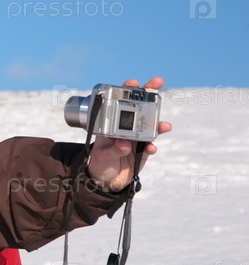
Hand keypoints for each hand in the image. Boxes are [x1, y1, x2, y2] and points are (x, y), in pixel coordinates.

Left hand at [87, 77, 171, 191]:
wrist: (106, 181)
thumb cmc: (100, 162)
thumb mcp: (102, 155)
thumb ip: (114, 149)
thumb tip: (125, 145)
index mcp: (111, 123)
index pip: (118, 102)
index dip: (126, 91)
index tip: (133, 83)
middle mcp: (125, 127)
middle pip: (139, 108)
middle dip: (149, 95)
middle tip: (156, 84)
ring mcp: (135, 138)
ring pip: (149, 126)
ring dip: (158, 124)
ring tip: (164, 125)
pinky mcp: (142, 151)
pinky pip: (149, 147)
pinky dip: (151, 147)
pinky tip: (151, 148)